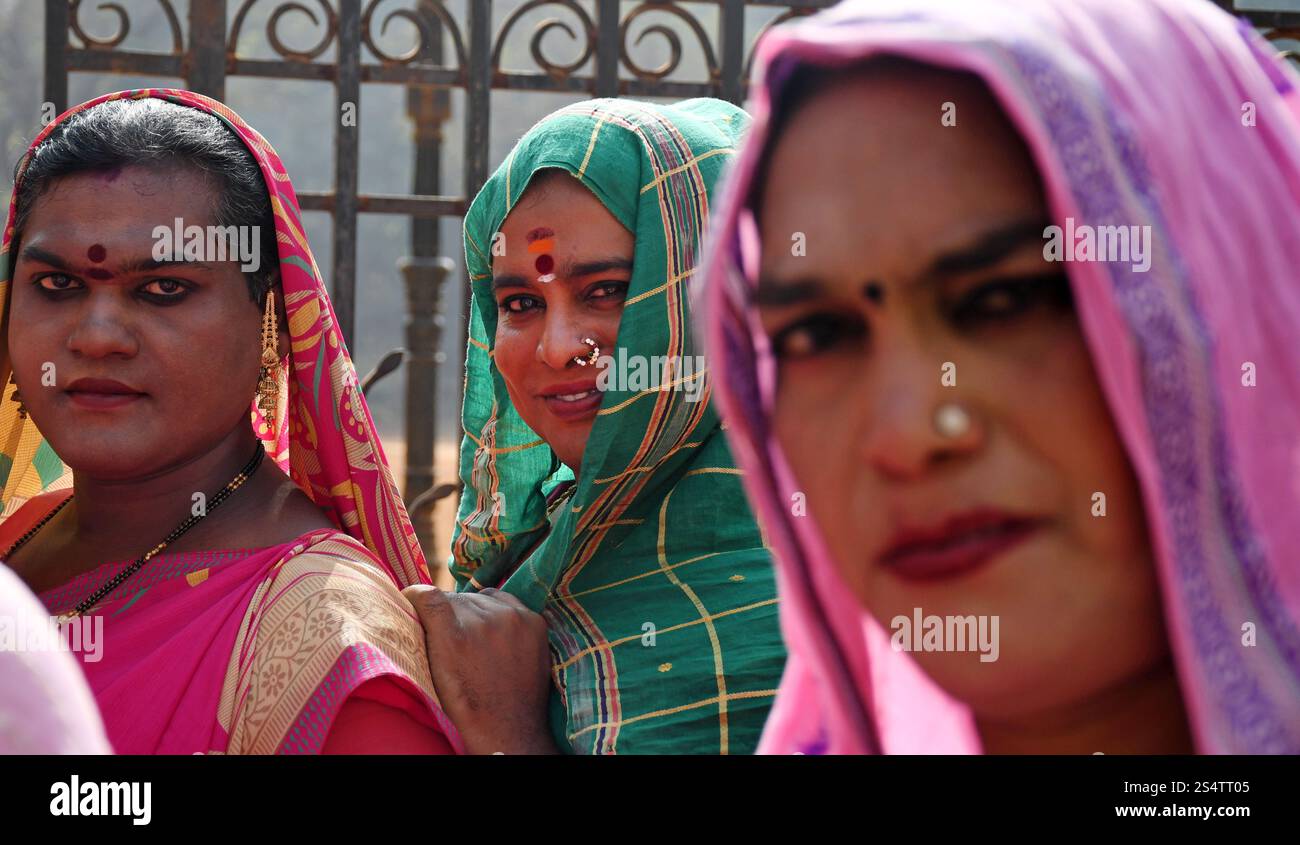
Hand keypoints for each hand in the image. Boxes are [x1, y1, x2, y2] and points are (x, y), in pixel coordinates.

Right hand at [402, 585, 558, 754]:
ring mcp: (513, 618)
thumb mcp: (435, 671)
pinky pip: (506, 601)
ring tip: (475, 635)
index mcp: (453, 637)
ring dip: (473, 610)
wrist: (510, 727)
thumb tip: (417, 600)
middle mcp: (484, 621)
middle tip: (450, 633)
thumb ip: (427, 633)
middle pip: (455, 597)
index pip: (428, 595)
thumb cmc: (466, 703)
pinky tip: (495, 631)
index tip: (413, 600)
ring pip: (480, 598)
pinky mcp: (534, 620)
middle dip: (447, 611)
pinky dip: (497, 611)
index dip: (417, 596)